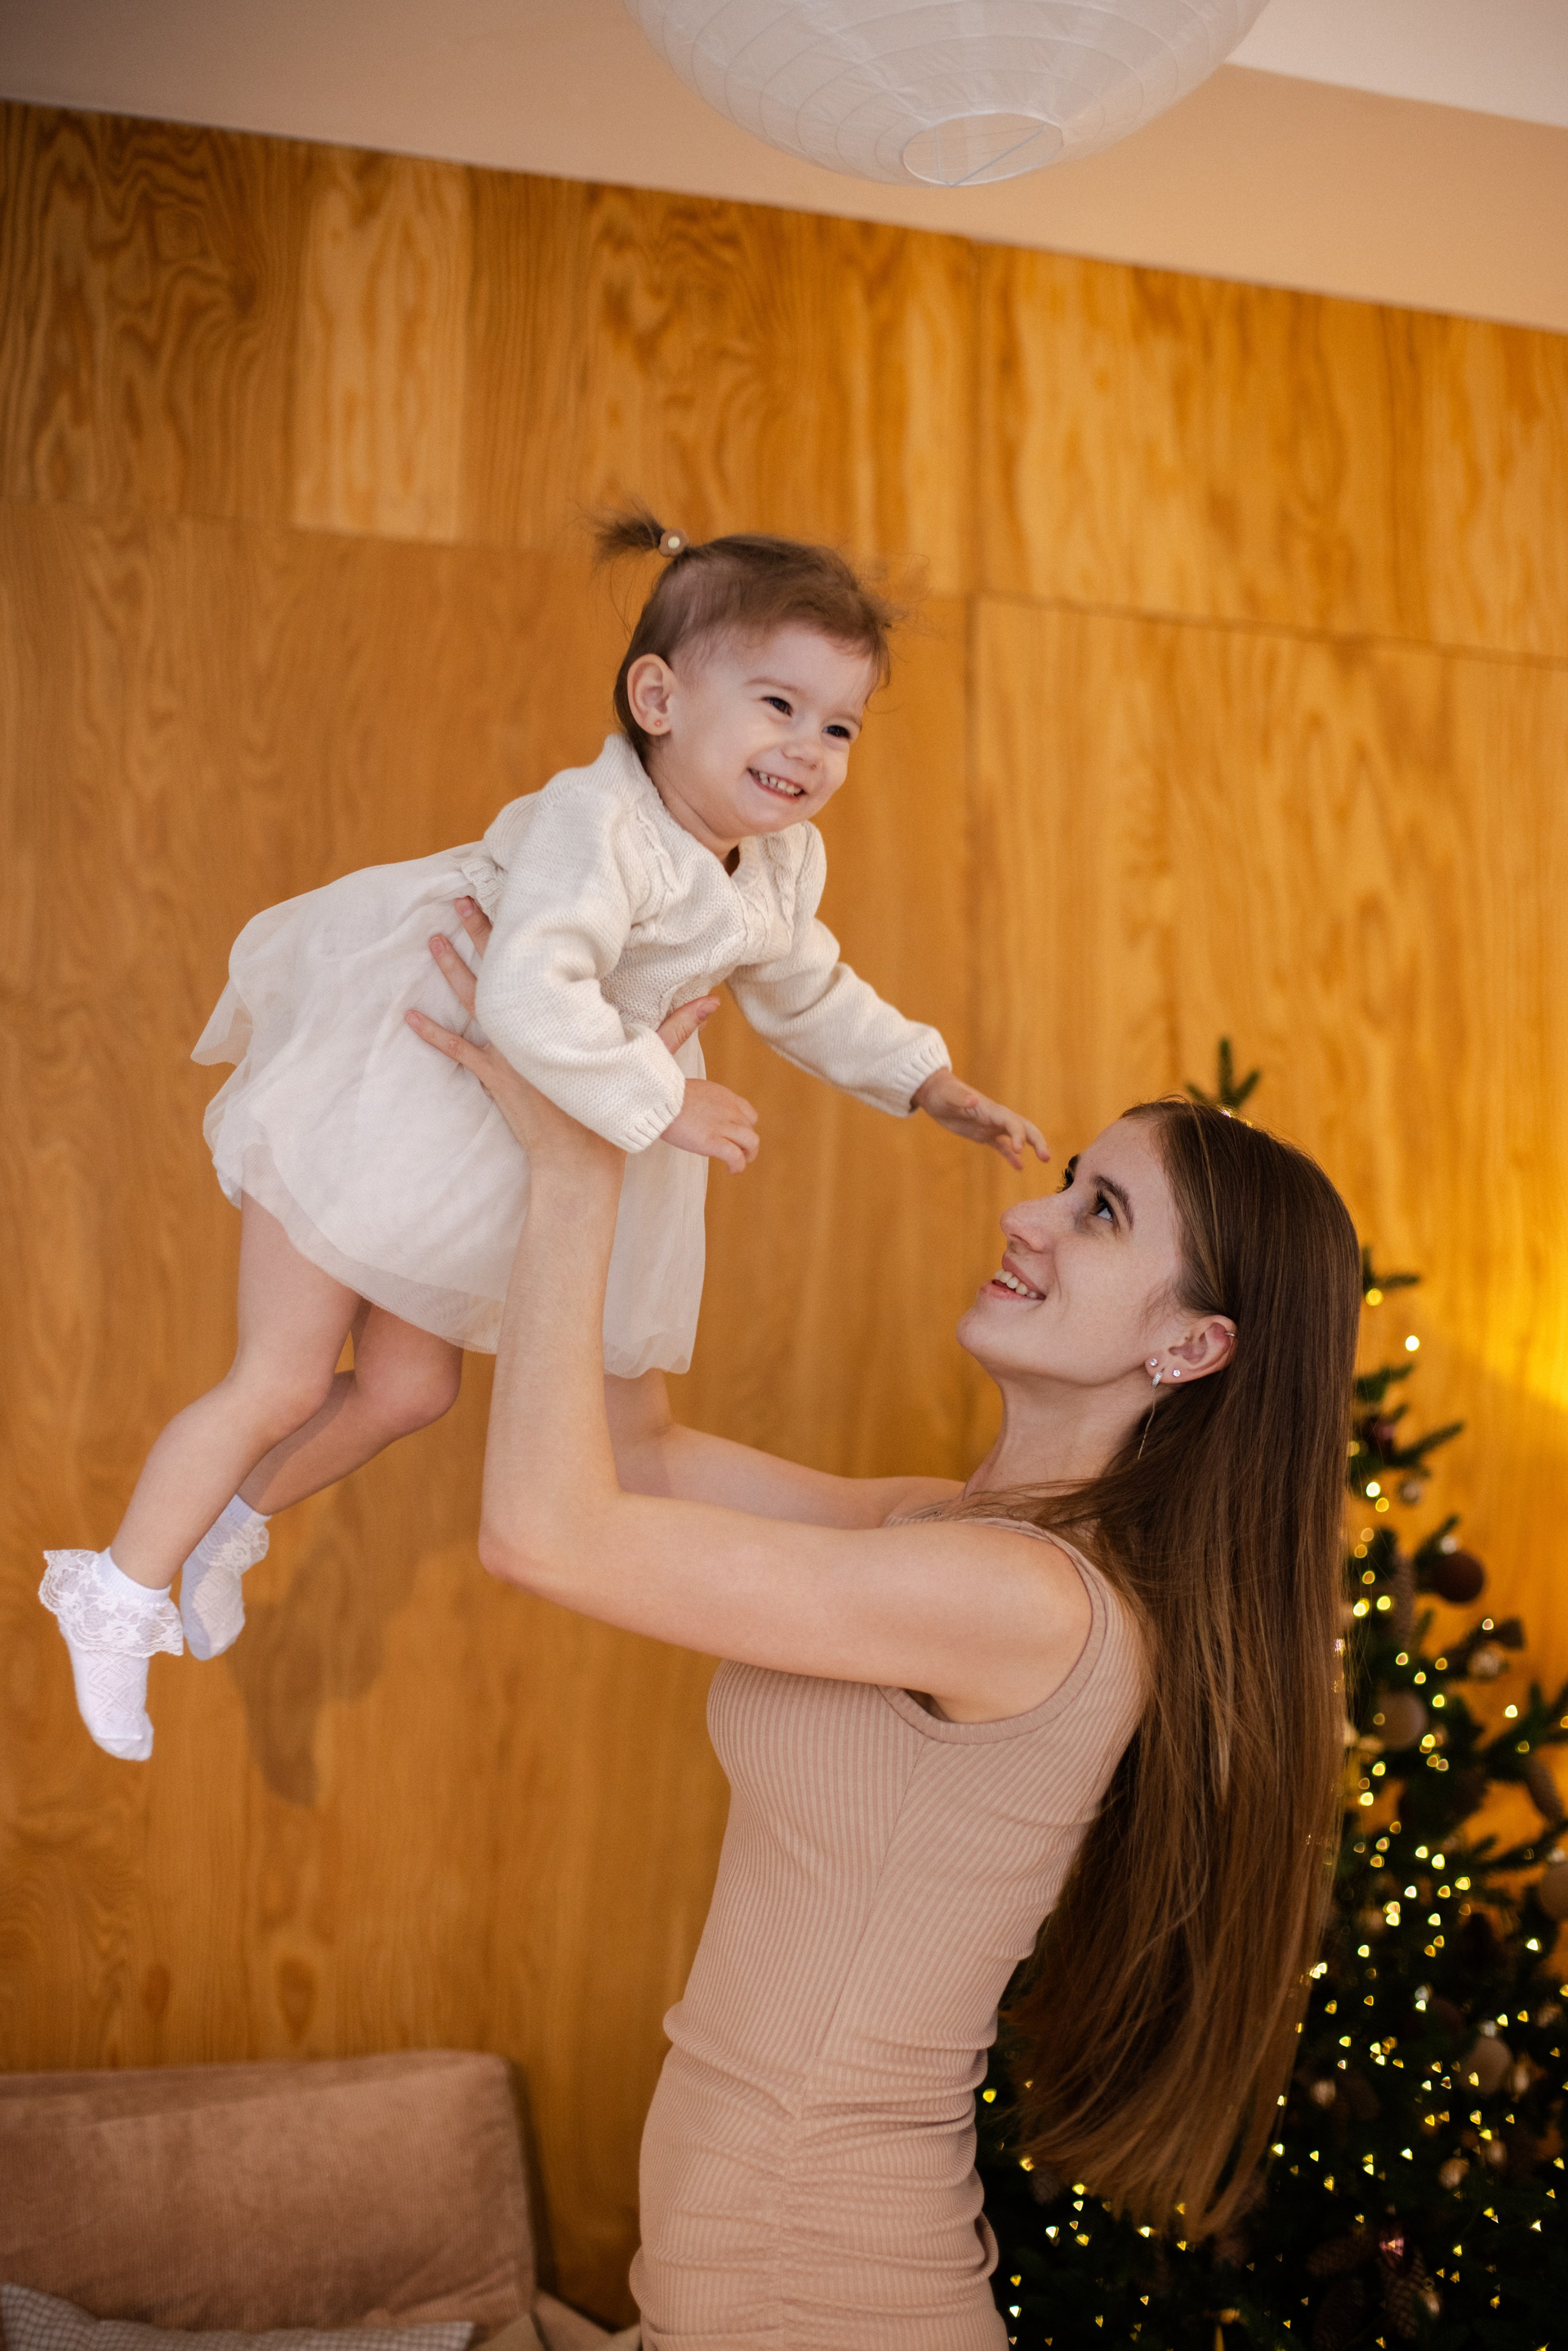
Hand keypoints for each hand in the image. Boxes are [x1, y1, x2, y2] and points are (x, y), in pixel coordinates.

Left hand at [406, 898, 734, 1169]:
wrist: (577, 1164)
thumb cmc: (613, 1115)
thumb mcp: (648, 1063)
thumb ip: (677, 1028)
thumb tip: (711, 1001)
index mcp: (569, 1015)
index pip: (546, 959)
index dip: (527, 925)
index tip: (516, 893)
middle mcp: (534, 1025)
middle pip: (501, 967)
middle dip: (479, 929)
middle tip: (460, 896)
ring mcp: (509, 1050)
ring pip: (473, 998)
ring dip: (451, 966)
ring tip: (433, 937)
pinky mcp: (492, 1076)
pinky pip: (456, 1050)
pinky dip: (431, 1033)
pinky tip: (408, 1017)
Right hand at [659, 1080, 759, 1175]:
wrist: (659, 1099)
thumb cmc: (666, 1096)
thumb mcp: (694, 1092)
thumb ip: (704, 1104)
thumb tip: (699, 1116)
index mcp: (724, 1097)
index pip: (748, 1114)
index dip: (745, 1128)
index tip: (734, 1137)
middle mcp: (729, 1110)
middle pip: (750, 1130)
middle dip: (746, 1145)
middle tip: (737, 1154)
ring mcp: (722, 1126)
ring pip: (751, 1142)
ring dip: (748, 1156)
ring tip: (737, 1165)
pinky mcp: (713, 1141)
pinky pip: (736, 1157)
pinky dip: (738, 1166)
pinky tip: (731, 1171)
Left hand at [911, 1069, 1048, 1169]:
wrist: (936, 1092)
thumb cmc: (942, 1092)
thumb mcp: (949, 1096)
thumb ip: (961, 1098)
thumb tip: (975, 1100)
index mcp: (991, 1109)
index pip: (1011, 1121)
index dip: (1017, 1134)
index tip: (1019, 1149)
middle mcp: (996, 1117)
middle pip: (1024, 1127)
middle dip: (1037, 1140)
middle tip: (1047, 1157)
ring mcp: (991, 1126)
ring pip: (1018, 1136)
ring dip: (1031, 1146)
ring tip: (1045, 1159)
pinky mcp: (983, 1134)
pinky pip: (1001, 1146)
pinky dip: (1011, 1156)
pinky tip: (1020, 1167)